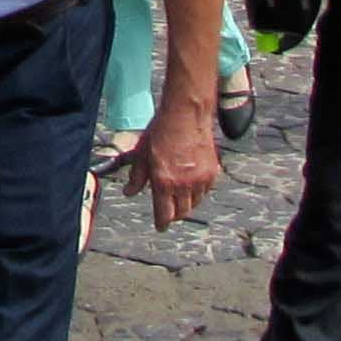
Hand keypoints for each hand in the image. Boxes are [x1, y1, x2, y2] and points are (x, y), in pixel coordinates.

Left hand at [121, 108, 217, 229]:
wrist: (186, 114)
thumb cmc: (161, 130)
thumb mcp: (142, 154)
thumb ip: (137, 177)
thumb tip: (129, 192)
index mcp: (164, 182)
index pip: (164, 214)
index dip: (161, 223)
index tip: (160, 226)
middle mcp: (184, 184)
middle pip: (182, 213)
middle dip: (174, 214)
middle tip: (168, 211)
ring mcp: (200, 179)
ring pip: (195, 203)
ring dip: (186, 203)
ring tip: (179, 195)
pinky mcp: (212, 172)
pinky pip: (205, 191)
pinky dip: (198, 192)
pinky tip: (191, 183)